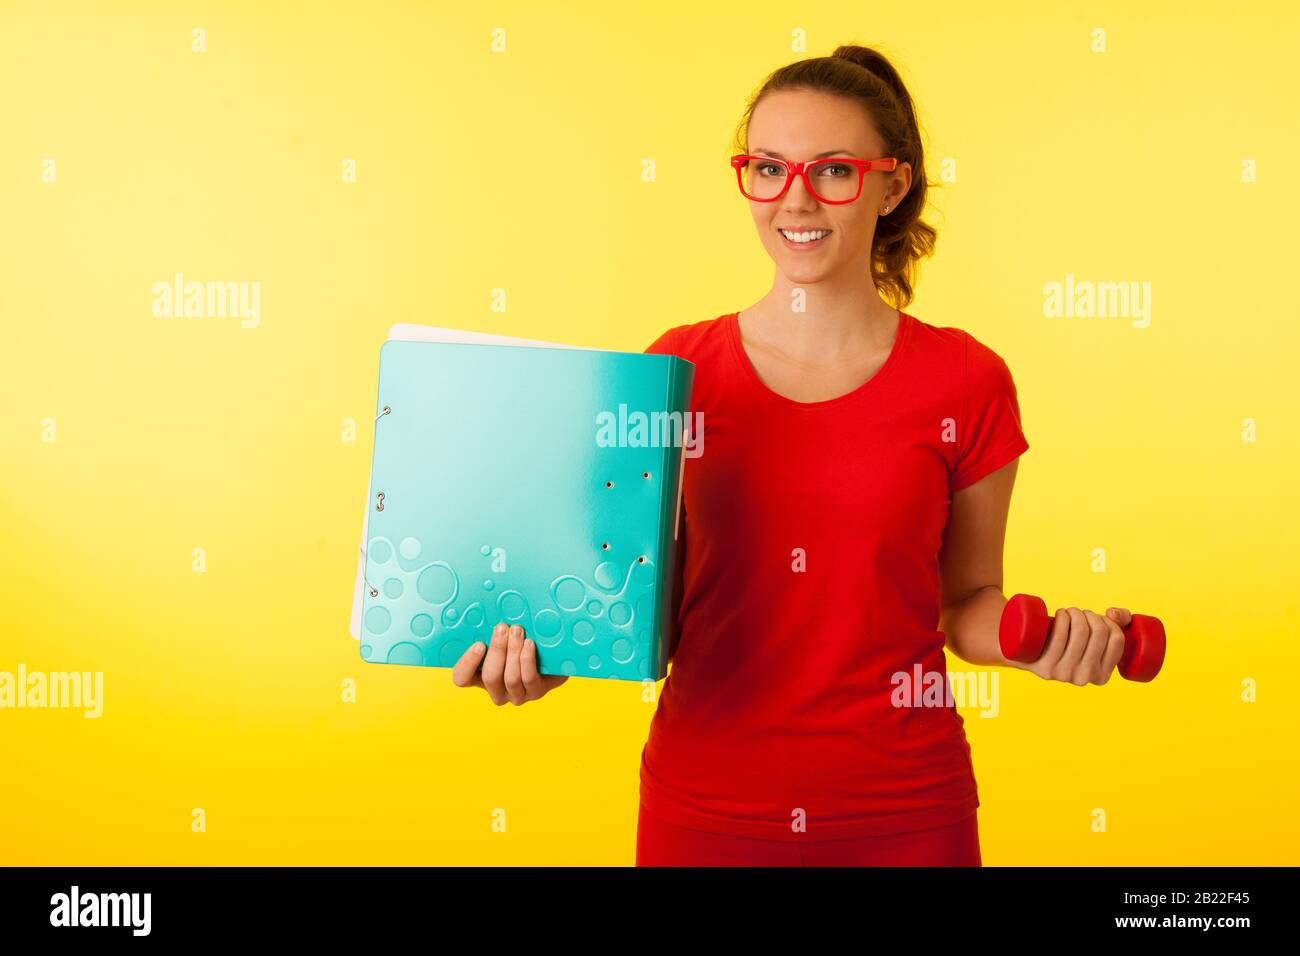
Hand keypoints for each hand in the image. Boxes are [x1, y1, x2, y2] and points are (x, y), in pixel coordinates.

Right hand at [451, 622, 567, 704]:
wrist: (552, 656)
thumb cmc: (520, 641)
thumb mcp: (503, 636)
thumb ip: (492, 632)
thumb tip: (485, 611)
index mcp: (479, 677)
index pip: (462, 678)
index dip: (467, 663)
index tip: (479, 644)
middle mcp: (496, 690)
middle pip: (489, 677)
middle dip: (497, 650)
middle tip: (502, 628)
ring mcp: (516, 695)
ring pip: (511, 678)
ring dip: (514, 651)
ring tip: (518, 630)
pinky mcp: (535, 692)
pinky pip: (529, 678)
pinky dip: (528, 659)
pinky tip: (529, 644)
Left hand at [1014, 606, 1129, 685]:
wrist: (1028, 650)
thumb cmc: (1066, 640)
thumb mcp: (1096, 635)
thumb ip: (1120, 621)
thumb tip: (1113, 613)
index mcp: (1102, 676)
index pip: (1117, 640)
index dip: (1109, 621)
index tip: (1095, 618)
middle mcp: (1085, 679)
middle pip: (1098, 633)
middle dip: (1090, 614)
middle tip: (1077, 613)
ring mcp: (1064, 675)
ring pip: (1080, 631)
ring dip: (1075, 612)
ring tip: (1067, 613)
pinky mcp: (1045, 668)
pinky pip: (1060, 636)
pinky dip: (1063, 617)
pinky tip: (1059, 614)